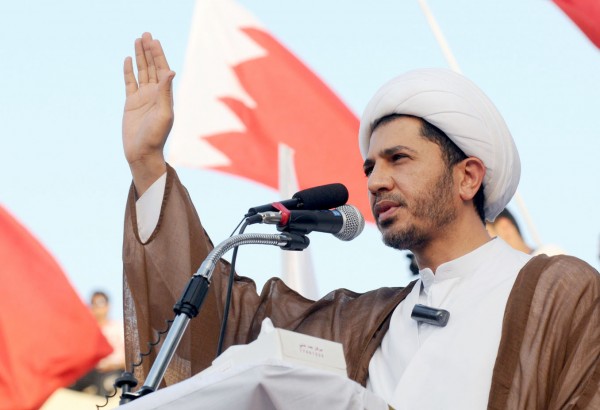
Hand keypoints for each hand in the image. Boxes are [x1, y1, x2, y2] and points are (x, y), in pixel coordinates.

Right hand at [122, 32, 174, 194]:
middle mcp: (155, 94)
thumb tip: (170, 71)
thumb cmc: (156, 136)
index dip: (158, 55)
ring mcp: (142, 97)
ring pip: (141, 71)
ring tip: (137, 41)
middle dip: (149, 51)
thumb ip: (166, 92)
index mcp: (164, 95)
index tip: (154, 40)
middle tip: (145, 34)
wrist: (142, 152)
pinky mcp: (131, 103)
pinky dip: (128, 71)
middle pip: (151, 67)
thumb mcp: (164, 114)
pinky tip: (127, 60)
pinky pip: (130, 82)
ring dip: (139, 56)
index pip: (161, 69)